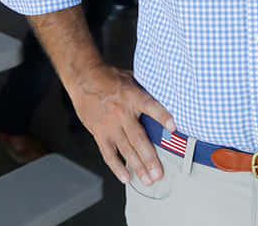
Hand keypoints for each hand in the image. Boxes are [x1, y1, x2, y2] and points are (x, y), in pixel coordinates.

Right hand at [68, 63, 175, 186]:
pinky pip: (108, 153)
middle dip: (150, 158)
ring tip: (148, 179)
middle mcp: (121, 112)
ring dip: (138, 166)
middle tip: (159, 173)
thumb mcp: (132, 78)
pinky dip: (117, 166)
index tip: (174, 127)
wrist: (83, 78)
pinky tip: (126, 177)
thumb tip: (168, 95)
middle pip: (138, 138)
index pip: (150, 106)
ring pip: (125, 149)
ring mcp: (109, 125)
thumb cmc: (111, 77)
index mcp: (132, 96)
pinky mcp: (99, 132)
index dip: (162, 116)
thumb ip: (147, 90)